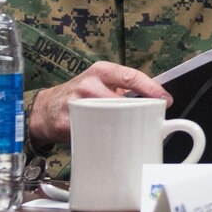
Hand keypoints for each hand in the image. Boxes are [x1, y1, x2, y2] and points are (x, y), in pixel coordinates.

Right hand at [29, 61, 172, 146]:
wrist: (46, 108)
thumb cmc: (81, 95)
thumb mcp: (101, 82)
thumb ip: (124, 88)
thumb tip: (155, 101)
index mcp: (102, 71)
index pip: (131, 76)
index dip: (152, 89)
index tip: (165, 100)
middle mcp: (89, 83)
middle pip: (123, 100)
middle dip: (139, 112)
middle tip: (150, 121)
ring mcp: (76, 102)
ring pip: (109, 117)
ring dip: (123, 127)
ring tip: (129, 132)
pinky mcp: (67, 122)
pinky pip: (92, 132)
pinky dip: (104, 138)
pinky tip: (107, 139)